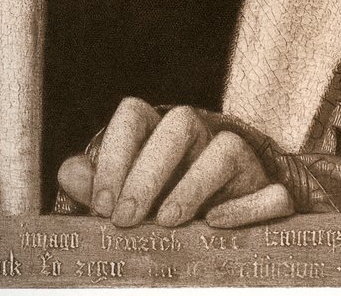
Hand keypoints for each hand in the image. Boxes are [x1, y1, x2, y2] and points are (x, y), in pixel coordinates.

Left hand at [58, 98, 292, 227]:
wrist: (225, 220)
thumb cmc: (163, 203)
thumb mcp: (128, 196)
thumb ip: (98, 186)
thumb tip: (69, 173)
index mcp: (160, 131)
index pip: (134, 115)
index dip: (114, 154)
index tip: (101, 205)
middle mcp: (200, 135)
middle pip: (179, 124)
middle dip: (147, 171)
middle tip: (123, 218)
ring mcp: (239, 161)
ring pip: (227, 147)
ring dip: (194, 184)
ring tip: (166, 222)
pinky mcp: (267, 191)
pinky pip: (270, 191)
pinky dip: (248, 208)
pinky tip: (218, 226)